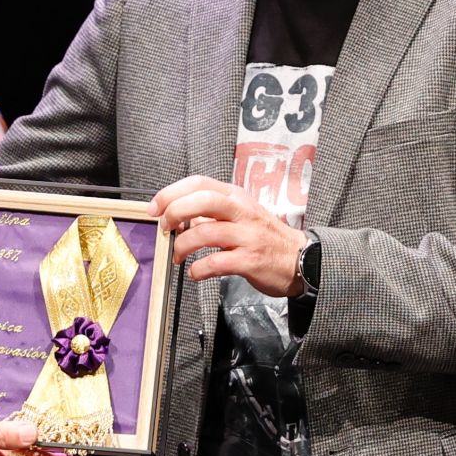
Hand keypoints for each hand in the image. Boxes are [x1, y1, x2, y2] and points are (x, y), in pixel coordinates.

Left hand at [152, 175, 304, 296]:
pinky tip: (195, 273)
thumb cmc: (264, 237)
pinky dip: (198, 269)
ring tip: (178, 256)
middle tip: (165, 228)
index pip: (199, 183)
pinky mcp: (251, 260)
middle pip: (202, 200)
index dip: (171, 193)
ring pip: (205, 232)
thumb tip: (176, 215)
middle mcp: (242, 211)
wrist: (300, 260)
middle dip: (175, 212)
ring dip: (183, 246)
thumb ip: (210, 213)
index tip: (155, 208)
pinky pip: (216, 262)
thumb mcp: (239, 215)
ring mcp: (247, 235)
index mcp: (236, 196)